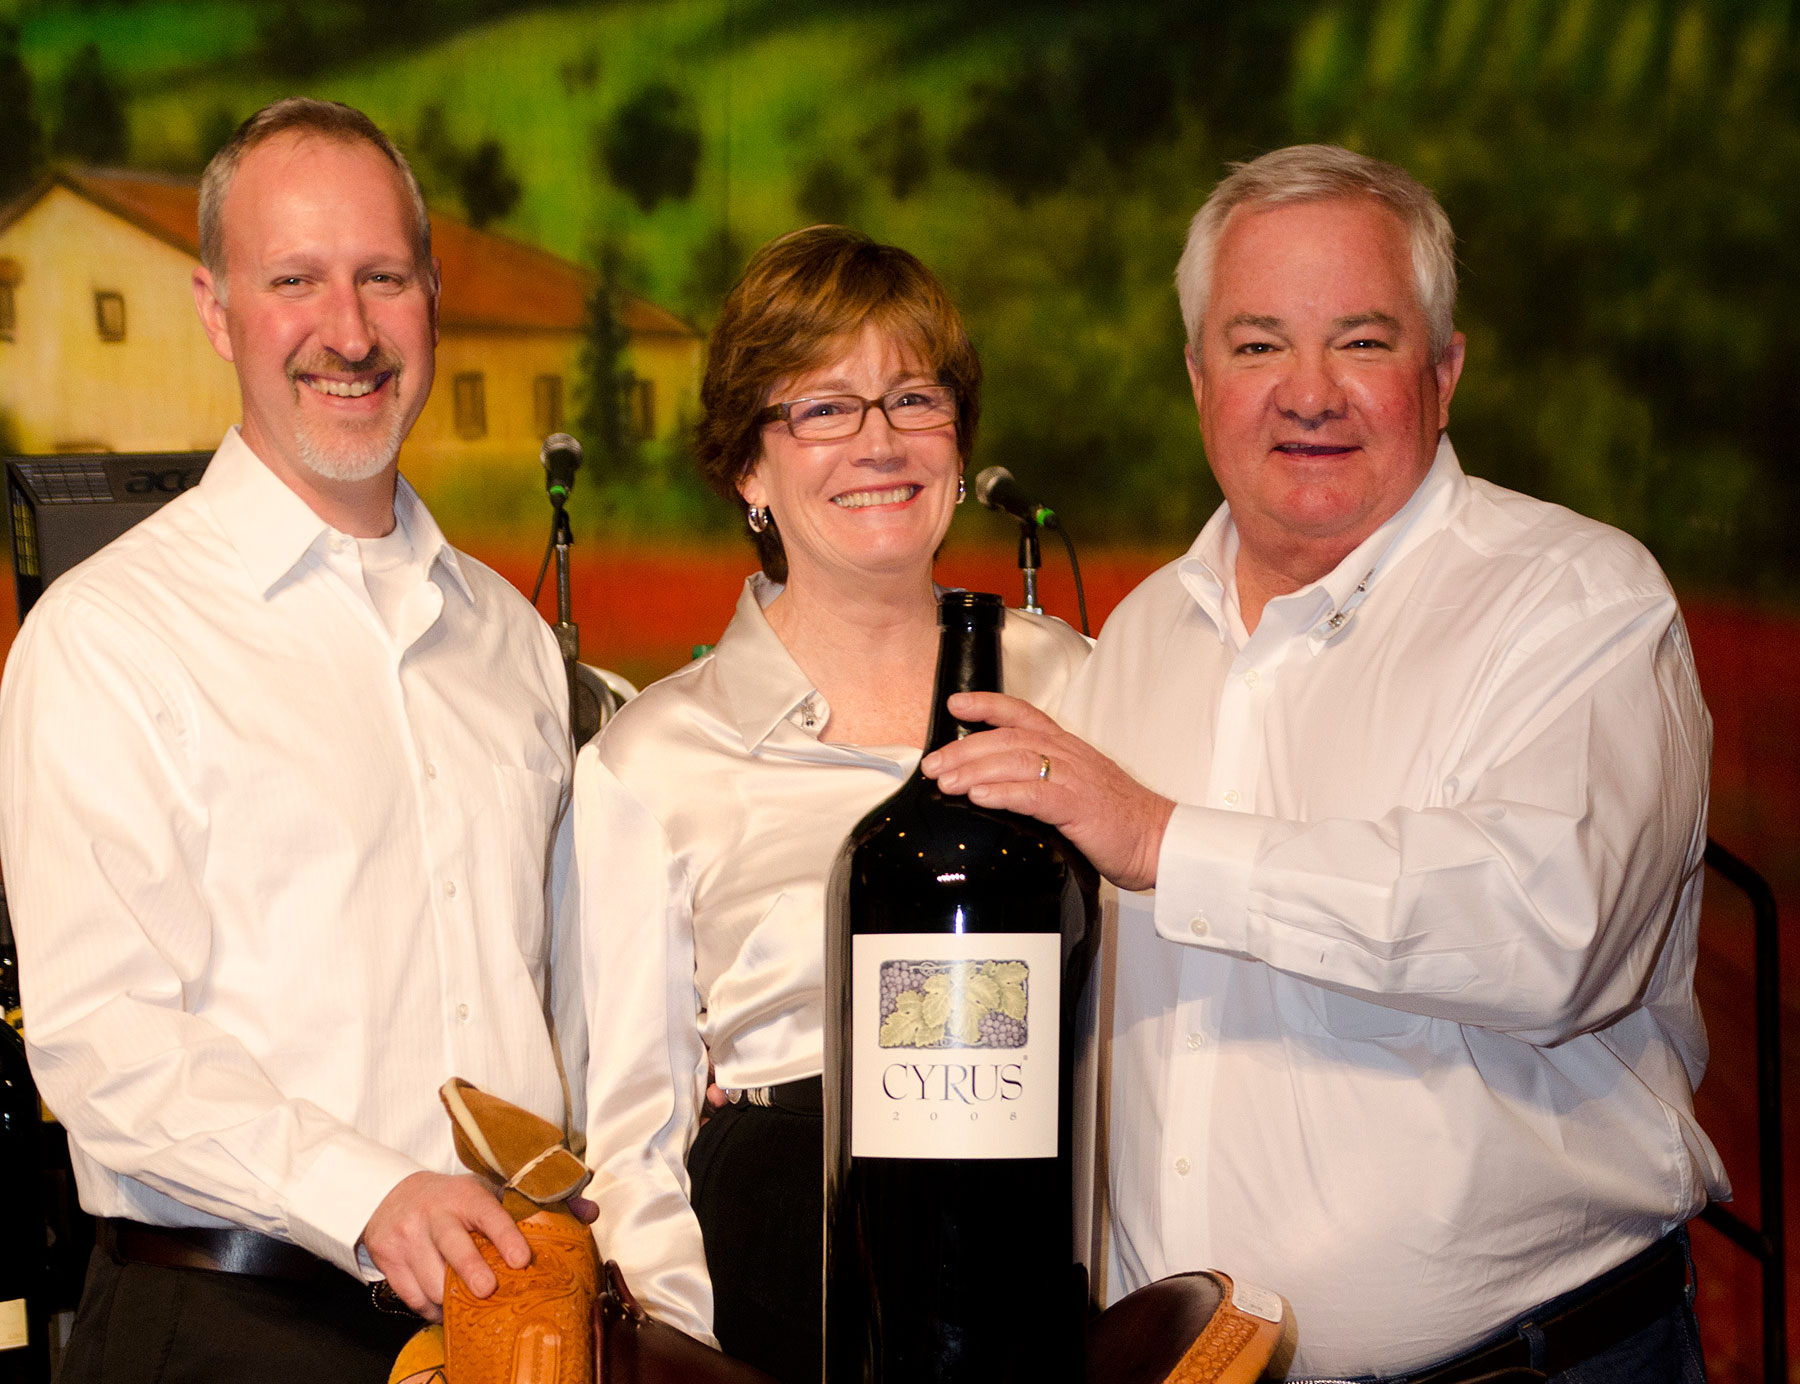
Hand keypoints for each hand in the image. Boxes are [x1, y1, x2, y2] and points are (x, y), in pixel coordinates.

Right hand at [361, 1171, 530, 1321]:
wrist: (392, 1194)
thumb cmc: (449, 1200)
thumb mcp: (479, 1192)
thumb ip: (516, 1208)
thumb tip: (571, 1222)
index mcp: (465, 1196)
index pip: (489, 1215)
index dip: (506, 1238)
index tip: (521, 1260)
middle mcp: (434, 1214)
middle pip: (454, 1247)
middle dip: (472, 1272)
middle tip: (488, 1290)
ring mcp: (407, 1237)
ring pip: (431, 1281)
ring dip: (452, 1300)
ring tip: (468, 1305)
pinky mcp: (388, 1259)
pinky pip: (413, 1297)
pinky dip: (432, 1309)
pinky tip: (445, 1309)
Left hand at [920, 692, 1175, 891]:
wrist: (1159, 840)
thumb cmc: (1119, 821)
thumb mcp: (1077, 789)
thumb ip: (1042, 781)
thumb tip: (997, 789)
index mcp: (1067, 748)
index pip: (1023, 714)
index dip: (987, 705)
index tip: (956, 704)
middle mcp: (1069, 755)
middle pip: (1008, 738)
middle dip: (964, 747)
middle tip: (933, 763)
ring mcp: (1074, 778)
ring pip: (1015, 761)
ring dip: (974, 769)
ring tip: (945, 781)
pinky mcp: (1079, 807)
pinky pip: (1034, 793)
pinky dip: (1003, 792)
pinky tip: (979, 797)